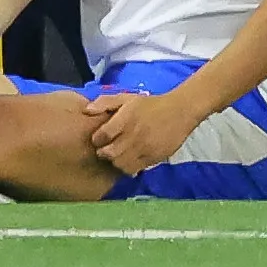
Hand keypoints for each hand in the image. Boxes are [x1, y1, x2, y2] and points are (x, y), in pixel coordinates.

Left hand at [85, 87, 203, 173]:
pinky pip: (134, 170)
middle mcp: (133, 135)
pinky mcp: (153, 158)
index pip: (101, 136)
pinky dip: (128, 167)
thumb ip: (105, 102)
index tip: (100, 137)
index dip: (97, 139)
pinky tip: (129, 158)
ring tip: (118, 154)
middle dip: (104, 152)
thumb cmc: (149, 104)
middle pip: (109, 154)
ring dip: (115, 161)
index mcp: (125, 118)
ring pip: (120, 165)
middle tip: (106, 148)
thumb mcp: (127, 97)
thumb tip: (87, 110)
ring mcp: (144, 149)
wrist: (179, 112)